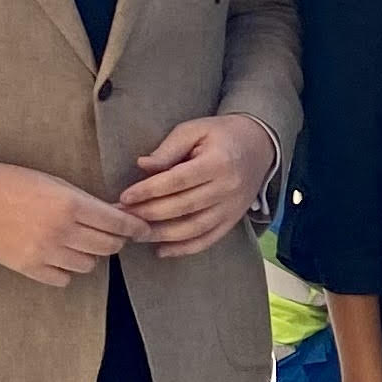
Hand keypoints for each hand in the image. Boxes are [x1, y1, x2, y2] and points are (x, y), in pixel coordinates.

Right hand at [0, 162, 142, 285]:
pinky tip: (61, 256)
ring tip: (80, 242)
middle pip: (108, 247)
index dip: (135, 228)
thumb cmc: (14, 183)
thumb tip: (118, 215)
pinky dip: (68, 269)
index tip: (143, 229)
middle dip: (116, 240)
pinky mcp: (29, 268)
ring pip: (89, 265)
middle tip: (113, 234)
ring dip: (91, 255)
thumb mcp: (55, 183)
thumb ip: (86, 202)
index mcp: (70, 205)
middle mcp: (61, 231)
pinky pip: (64, 278)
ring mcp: (45, 253)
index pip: (118, 224)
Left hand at [119, 114, 277, 256]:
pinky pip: (208, 239)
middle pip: (183, 207)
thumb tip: (142, 165)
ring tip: (136, 234)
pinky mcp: (233, 220)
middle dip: (149, 214)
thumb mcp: (194, 130)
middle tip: (122, 218)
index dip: (149, 190)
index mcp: (218, 162)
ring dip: (162, 235)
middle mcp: (227, 188)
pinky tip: (161, 250)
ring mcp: (232, 208)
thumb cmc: (221, 135)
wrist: (259, 146)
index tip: (124, 198)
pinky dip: (184, 249)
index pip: (178, 181)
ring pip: (194, 228)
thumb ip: (168, 149)